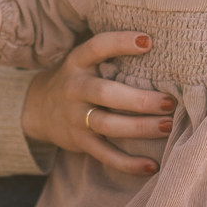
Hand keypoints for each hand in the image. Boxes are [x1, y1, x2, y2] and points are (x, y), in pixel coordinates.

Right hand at [20, 31, 172, 175]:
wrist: (37, 108)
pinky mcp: (79, 142)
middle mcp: (74, 89)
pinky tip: (151, 165)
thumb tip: (163, 50)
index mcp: (77, 62)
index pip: (96, 47)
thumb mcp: (84, 61)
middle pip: (106, 93)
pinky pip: (105, 155)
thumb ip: (112, 56)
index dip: (120, 43)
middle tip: (169, 101)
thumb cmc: (78, 79)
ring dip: (139, 127)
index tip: (148, 41)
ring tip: (167, 126)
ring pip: (108, 125)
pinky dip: (128, 163)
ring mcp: (75, 117)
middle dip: (139, 99)